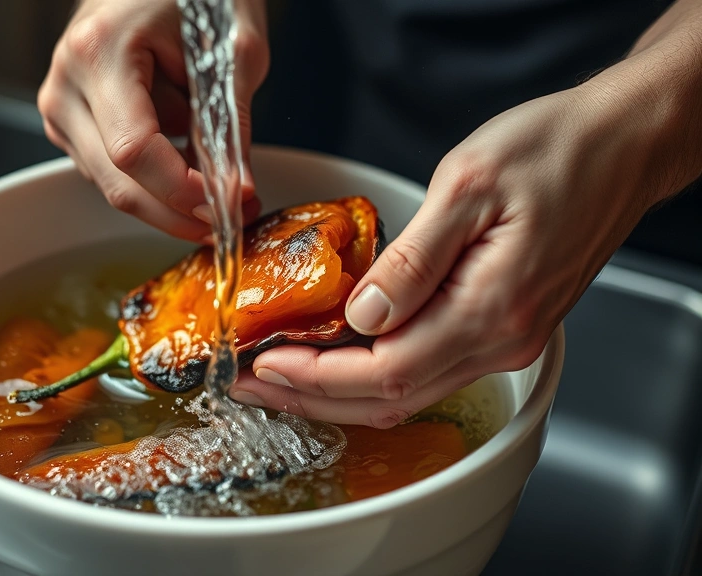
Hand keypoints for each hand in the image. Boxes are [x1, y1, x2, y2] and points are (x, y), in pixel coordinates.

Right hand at [37, 0, 268, 241]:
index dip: (181, 190)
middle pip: (117, 181)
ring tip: (220, 178)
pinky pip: (112, 172)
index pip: (134, 150)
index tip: (226, 204)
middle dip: (178, 210)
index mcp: (99, 53)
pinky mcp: (70, 123)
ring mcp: (61, 106)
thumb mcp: (233, 50)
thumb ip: (231, 126)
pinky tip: (189, 161)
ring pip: (114, 185)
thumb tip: (236, 191)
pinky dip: (155, 178)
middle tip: (232, 217)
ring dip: (169, 195)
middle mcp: (66, 84)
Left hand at [229, 68, 697, 425]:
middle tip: (252, 381)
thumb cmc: (556, 150)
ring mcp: (507, 340)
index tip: (265, 364)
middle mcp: (501, 340)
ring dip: (339, 392)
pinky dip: (374, 374)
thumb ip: (413, 259)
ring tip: (281, 376)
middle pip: (391, 397)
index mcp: (491, 308)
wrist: (624, 145)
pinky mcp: (506, 328)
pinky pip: (429, 371)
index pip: (385, 371)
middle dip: (313, 396)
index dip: (317, 376)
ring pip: (408, 392)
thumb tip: (362, 314)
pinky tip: (339, 356)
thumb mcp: (470, 184)